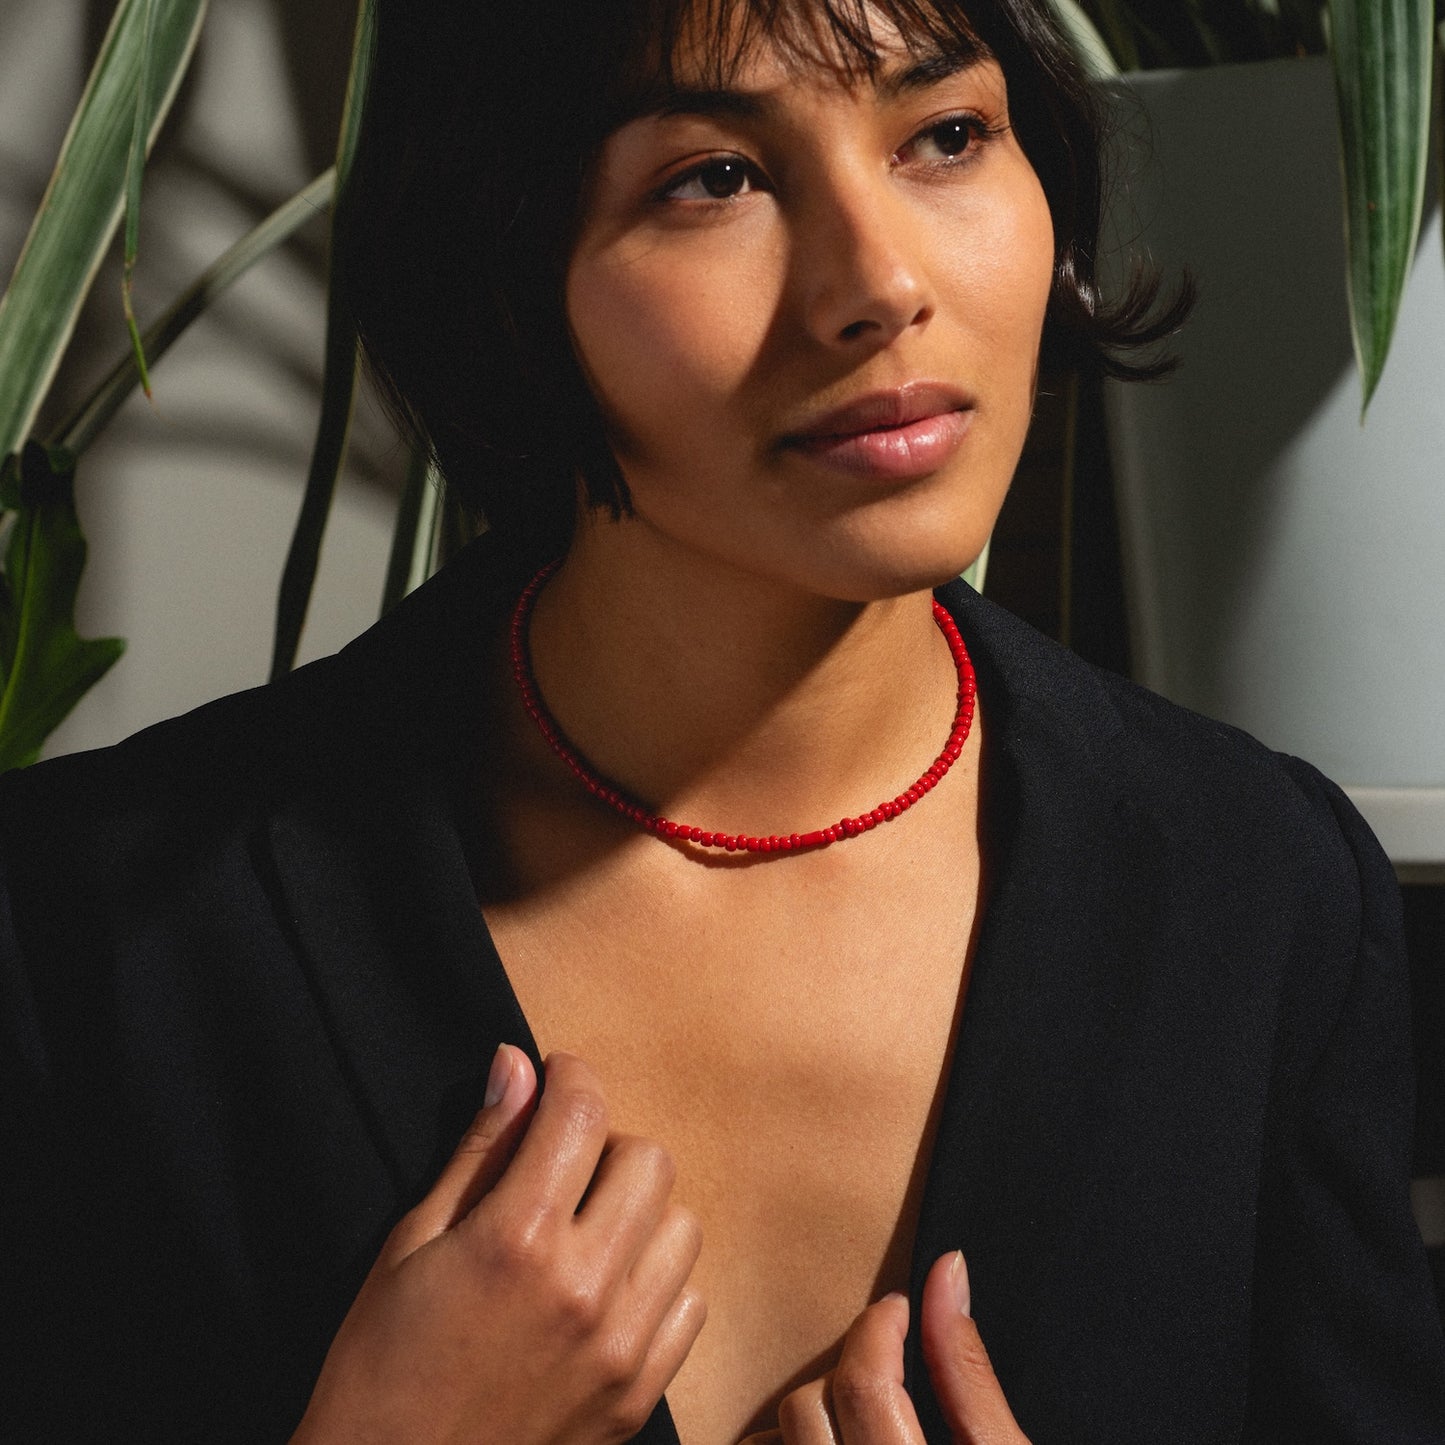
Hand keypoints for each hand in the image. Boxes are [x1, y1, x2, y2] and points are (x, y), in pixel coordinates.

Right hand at [292, 1046, 705, 1444]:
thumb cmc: (380, 1367)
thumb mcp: (410, 1244)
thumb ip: (480, 1150)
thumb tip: (517, 1066)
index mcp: (518, 1241)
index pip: (582, 1113)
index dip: (569, 1076)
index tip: (555, 1078)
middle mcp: (583, 1289)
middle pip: (649, 1160)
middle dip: (607, 1144)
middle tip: (563, 1167)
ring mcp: (620, 1349)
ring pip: (681, 1227)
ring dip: (639, 1213)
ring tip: (587, 1232)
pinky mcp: (637, 1397)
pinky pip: (689, 1304)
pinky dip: (657, 1284)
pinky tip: (606, 1291)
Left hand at [741, 1252, 1028, 1443]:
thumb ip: (970, 1370)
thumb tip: (948, 1271)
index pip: (864, 1384)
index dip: (881, 1326)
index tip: (901, 1307)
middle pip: (808, 1407)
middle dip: (849, 1369)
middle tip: (888, 1360)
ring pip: (774, 1440)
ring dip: (808, 1413)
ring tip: (856, 1411)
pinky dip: (783, 1443)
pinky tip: (828, 1438)